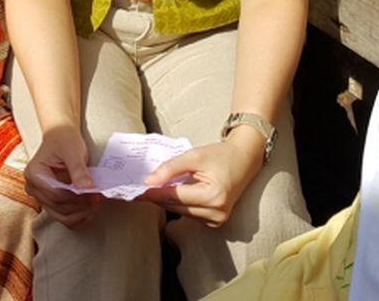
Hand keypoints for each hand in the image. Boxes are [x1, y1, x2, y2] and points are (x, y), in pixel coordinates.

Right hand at [23, 125, 101, 227]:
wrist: (62, 136)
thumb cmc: (64, 140)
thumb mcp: (72, 151)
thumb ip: (79, 170)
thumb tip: (87, 188)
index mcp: (34, 174)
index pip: (56, 195)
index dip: (77, 197)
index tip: (94, 194)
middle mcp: (34, 188)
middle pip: (58, 207)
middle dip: (81, 205)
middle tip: (99, 197)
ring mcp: (42, 197)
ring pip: (62, 216)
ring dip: (81, 213)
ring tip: (96, 201)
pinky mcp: (51, 202)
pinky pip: (65, 217)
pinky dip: (79, 215)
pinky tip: (89, 207)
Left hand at [140, 127, 263, 226]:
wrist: (244, 159)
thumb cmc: (220, 155)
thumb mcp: (194, 156)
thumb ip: (170, 168)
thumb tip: (148, 182)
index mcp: (213, 196)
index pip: (174, 196)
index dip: (152, 192)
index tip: (134, 190)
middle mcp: (217, 212)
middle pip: (175, 206)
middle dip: (156, 196)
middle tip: (136, 189)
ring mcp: (217, 220)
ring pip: (180, 212)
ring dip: (166, 201)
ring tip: (150, 189)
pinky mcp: (216, 221)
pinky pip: (189, 214)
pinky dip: (178, 204)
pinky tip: (169, 194)